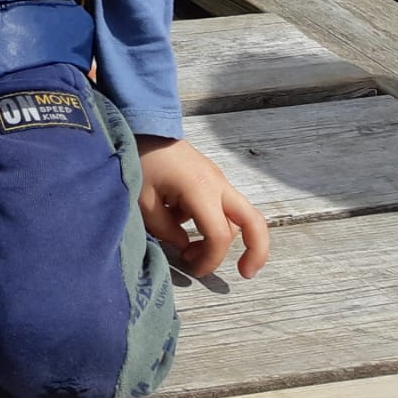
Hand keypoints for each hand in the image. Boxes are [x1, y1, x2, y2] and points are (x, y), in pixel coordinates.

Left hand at [135, 136, 269, 279]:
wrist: (141, 124)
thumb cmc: (140, 160)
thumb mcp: (144, 201)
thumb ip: (166, 230)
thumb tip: (185, 246)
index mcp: (202, 189)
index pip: (219, 235)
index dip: (211, 259)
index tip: (193, 269)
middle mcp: (218, 184)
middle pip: (254, 221)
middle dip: (257, 251)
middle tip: (246, 273)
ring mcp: (218, 179)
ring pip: (237, 217)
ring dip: (221, 239)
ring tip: (190, 252)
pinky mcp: (211, 177)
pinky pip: (221, 206)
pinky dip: (211, 222)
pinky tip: (181, 224)